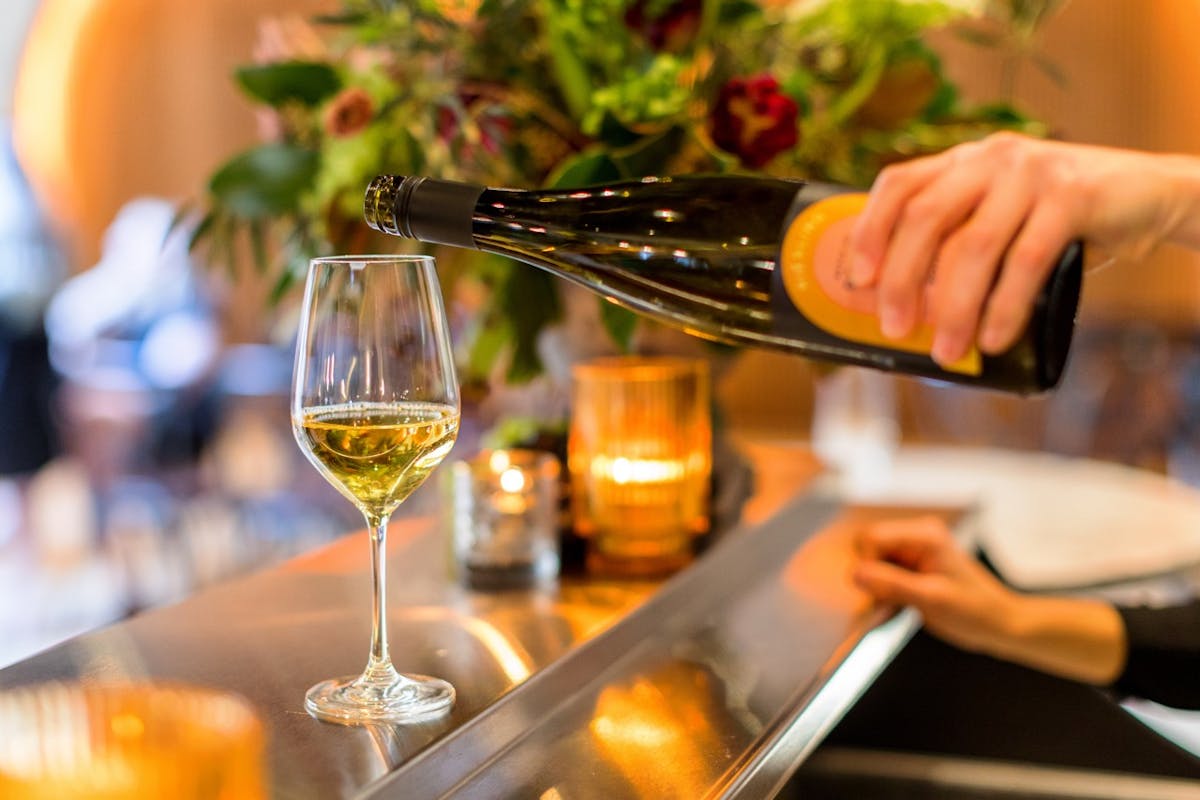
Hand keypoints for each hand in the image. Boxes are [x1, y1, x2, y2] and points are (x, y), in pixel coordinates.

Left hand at [847, 133, 1199, 364]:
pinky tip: (994, 338)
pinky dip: (1005, 307)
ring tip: (946, 352)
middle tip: (895, 329)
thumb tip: (904, 310)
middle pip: (925, 219)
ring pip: (973, 246)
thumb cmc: (1059, 218)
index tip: (857, 279)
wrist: (1149, 194)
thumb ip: (959, 239)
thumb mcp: (1001, 214)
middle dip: (902, 281)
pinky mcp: (1073, 195)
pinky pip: (1025, 260)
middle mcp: (990, 158)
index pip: (899, 184)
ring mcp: (1031, 172)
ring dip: (953, 308)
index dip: (870, 230)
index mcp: (963, 162)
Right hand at [853, 515, 1017, 654]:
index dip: (867, 566)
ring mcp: (915, 550)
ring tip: (901, 605)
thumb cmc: (974, 611)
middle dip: (873, 577)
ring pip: (873, 562)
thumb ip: (891, 584)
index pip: (871, 538)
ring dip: (879, 586)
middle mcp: (918, 536)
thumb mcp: (931, 599)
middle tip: (890, 601)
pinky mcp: (913, 566)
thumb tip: (856, 574)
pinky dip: (885, 591)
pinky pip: (883, 573)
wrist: (998, 623)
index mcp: (924, 535)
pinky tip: (901, 605)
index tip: (876, 593)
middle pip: (869, 548)